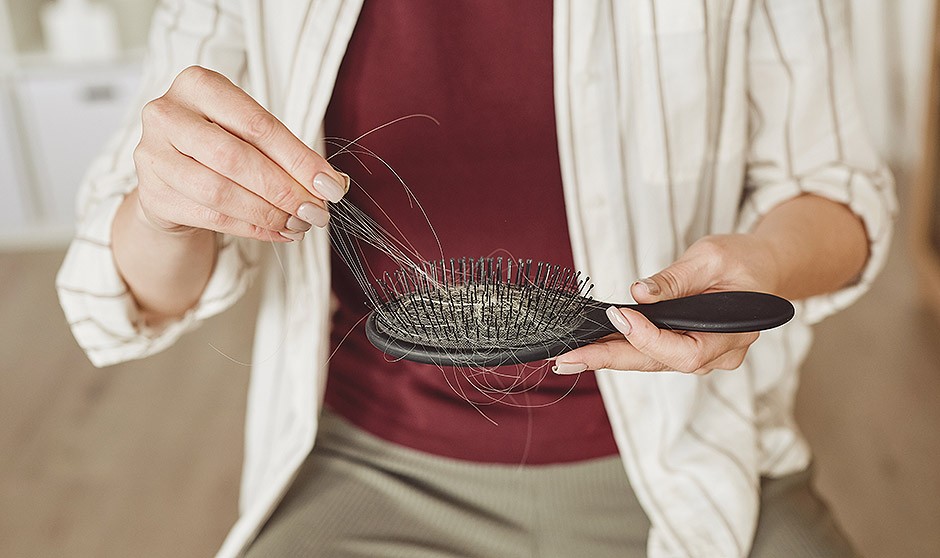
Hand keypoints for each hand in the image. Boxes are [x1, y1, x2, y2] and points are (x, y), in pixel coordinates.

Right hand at [132, 65, 347, 242]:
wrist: (173, 175)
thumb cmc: (221, 146)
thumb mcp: (252, 136)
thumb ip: (289, 155)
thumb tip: (332, 184)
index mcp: (197, 84)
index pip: (258, 125)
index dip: (299, 159)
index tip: (331, 186)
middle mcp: (167, 114)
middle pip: (235, 158)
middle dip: (283, 190)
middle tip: (315, 211)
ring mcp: (153, 155)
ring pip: (220, 192)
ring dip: (268, 214)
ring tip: (299, 224)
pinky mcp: (152, 194)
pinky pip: (211, 216)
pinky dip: (252, 229)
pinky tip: (278, 232)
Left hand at [553, 234, 779, 374]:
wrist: (763, 267)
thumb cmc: (744, 260)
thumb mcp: (712, 257)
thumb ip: (676, 278)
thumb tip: (639, 293)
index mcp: (733, 333)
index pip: (686, 350)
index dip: (648, 337)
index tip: (618, 315)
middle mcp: (718, 354)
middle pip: (658, 363)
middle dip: (609, 360)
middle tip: (568, 359)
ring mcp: (703, 356)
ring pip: (650, 362)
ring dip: (609, 357)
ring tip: (571, 356)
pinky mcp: (686, 348)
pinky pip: (651, 354)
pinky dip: (621, 349)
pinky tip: (592, 346)